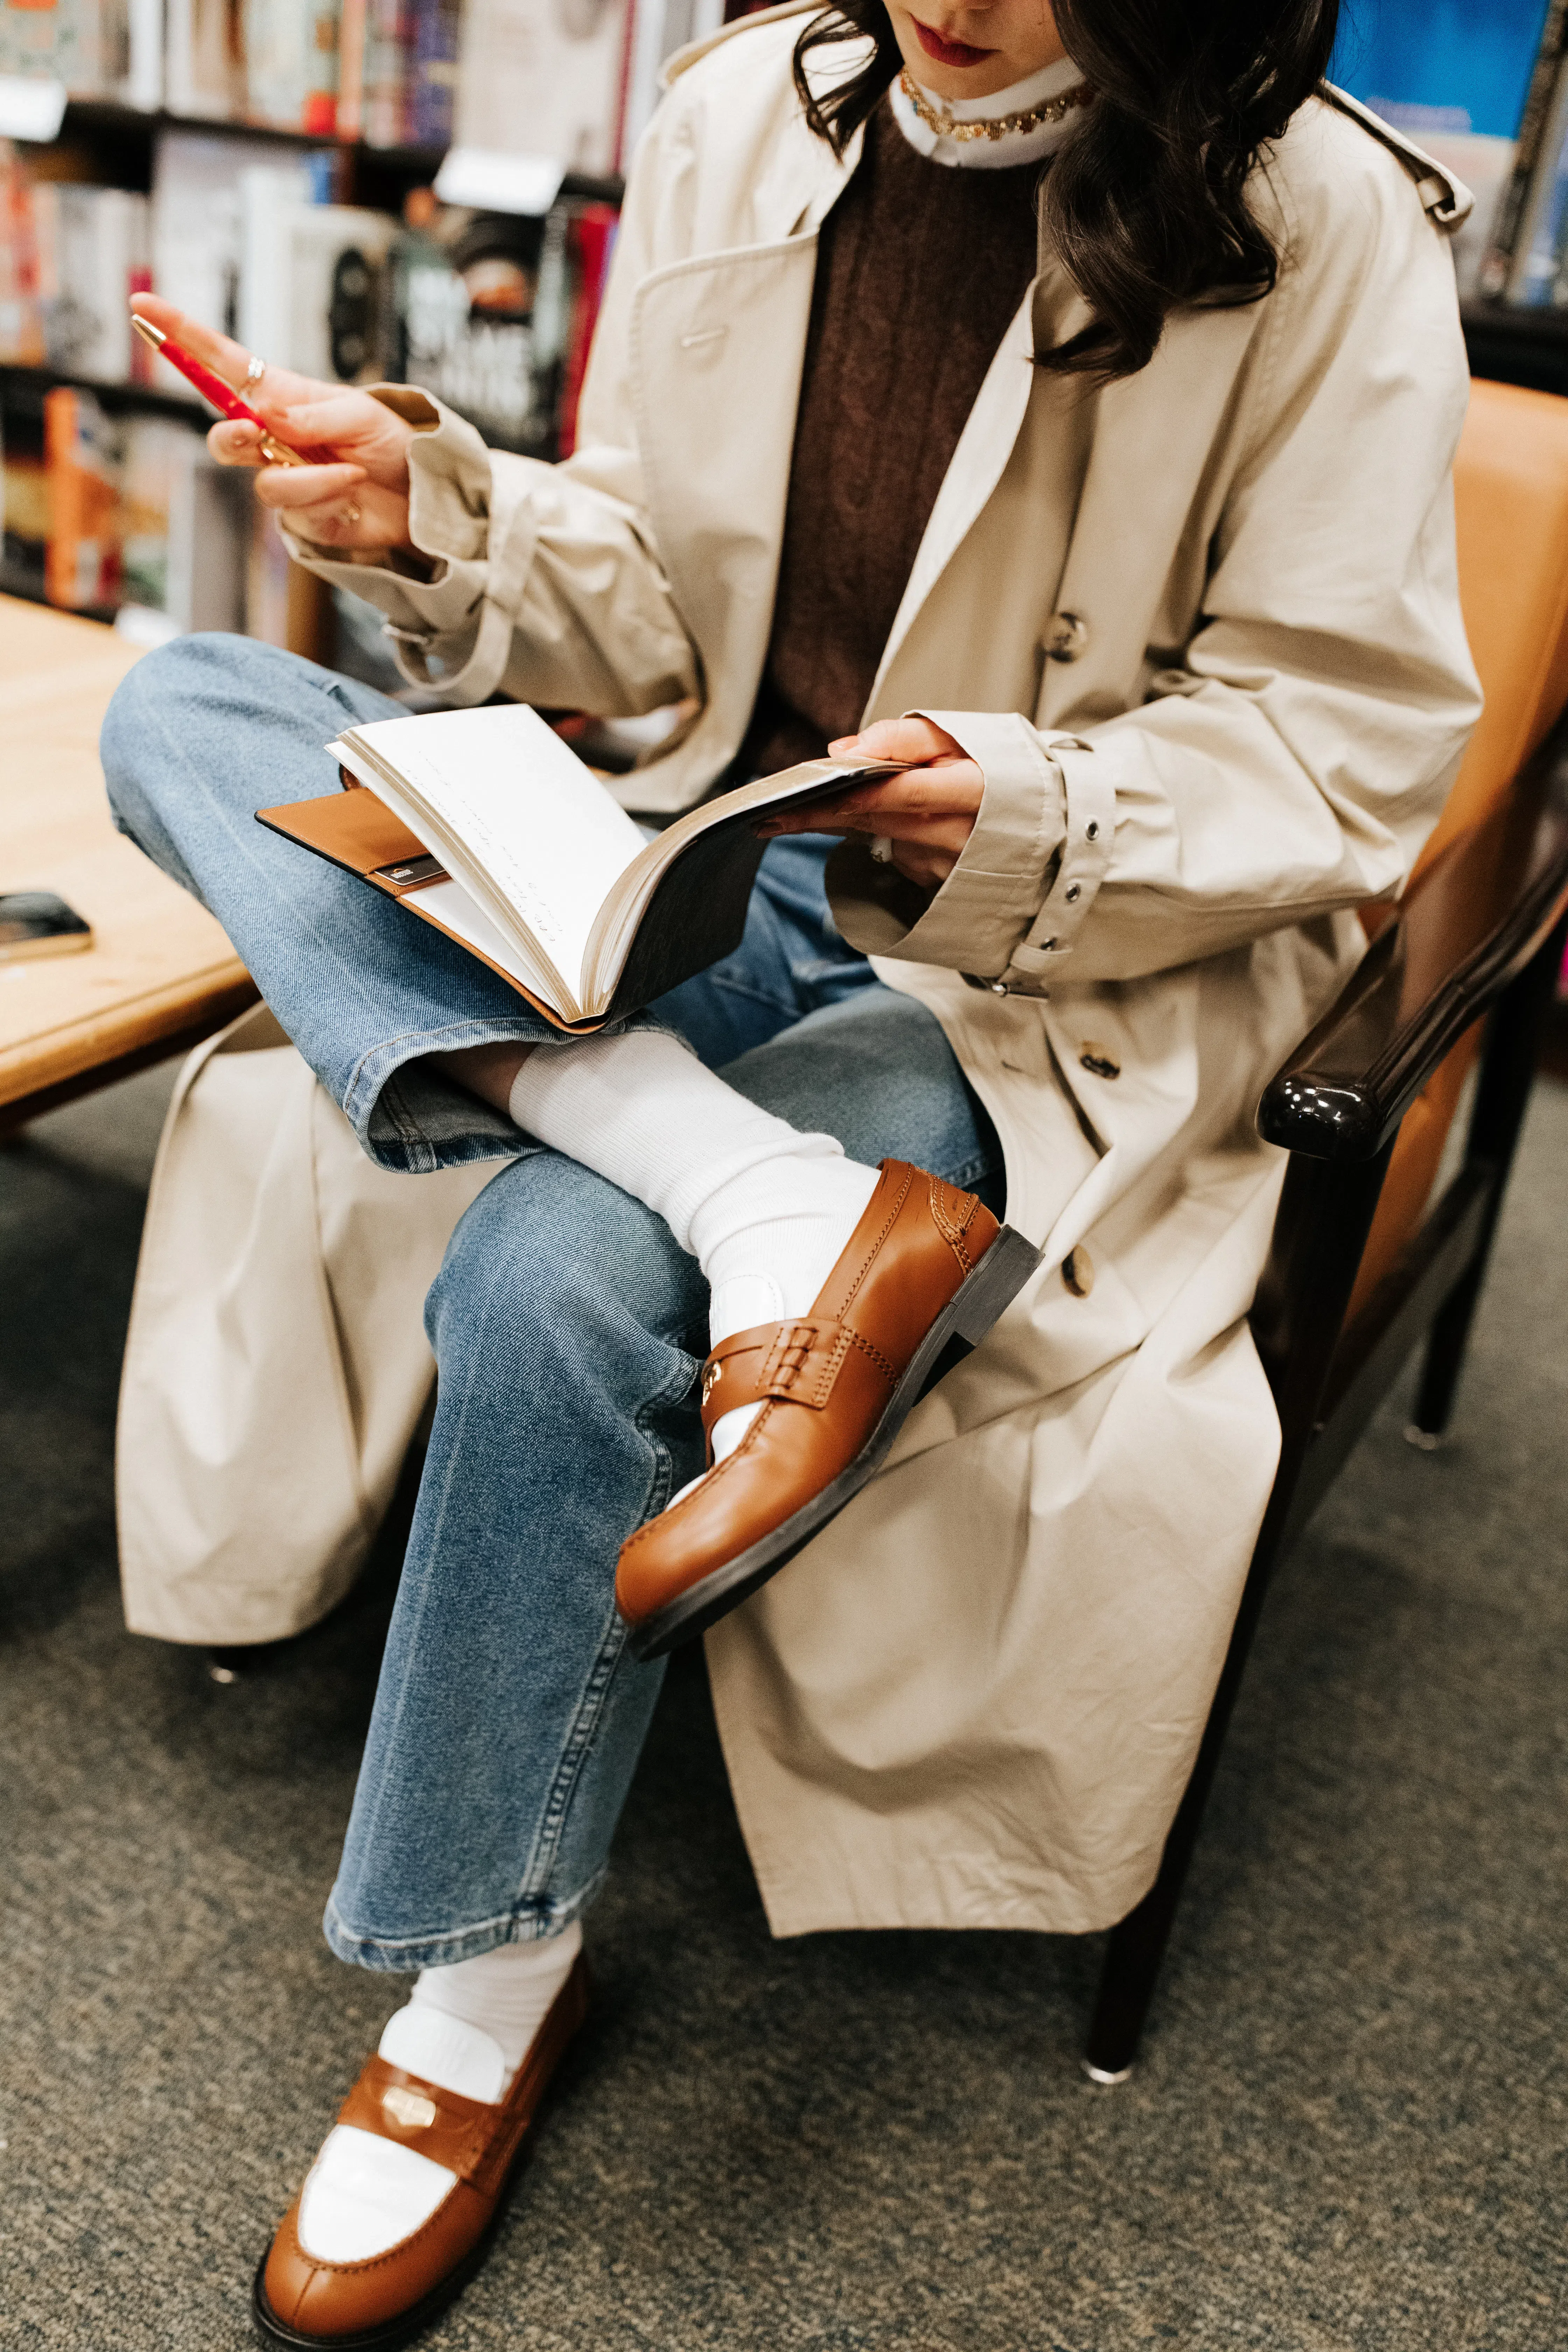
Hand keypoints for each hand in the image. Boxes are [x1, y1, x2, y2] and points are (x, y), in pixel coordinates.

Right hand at [130, 295, 416, 554]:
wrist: (424, 496)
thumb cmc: (392, 444)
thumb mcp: (358, 414)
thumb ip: (310, 415)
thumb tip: (267, 416)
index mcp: (281, 396)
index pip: (221, 363)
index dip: (182, 337)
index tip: (143, 306)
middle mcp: (274, 438)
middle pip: (224, 436)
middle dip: (235, 436)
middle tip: (255, 432)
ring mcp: (285, 478)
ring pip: (265, 483)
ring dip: (309, 478)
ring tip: (353, 474)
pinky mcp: (302, 516)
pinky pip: (297, 510)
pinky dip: (328, 498)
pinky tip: (354, 493)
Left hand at [756, 716, 981, 890]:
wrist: (1031, 822)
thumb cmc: (987, 770)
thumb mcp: (954, 738)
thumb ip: (902, 738)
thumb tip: (844, 751)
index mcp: (974, 790)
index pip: (902, 792)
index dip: (852, 793)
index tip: (806, 794)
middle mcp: (962, 834)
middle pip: (876, 820)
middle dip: (821, 815)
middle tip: (770, 815)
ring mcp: (948, 865)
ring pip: (877, 839)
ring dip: (838, 825)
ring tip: (794, 817)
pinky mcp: (936, 881)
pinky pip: (891, 855)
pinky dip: (875, 836)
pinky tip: (873, 823)